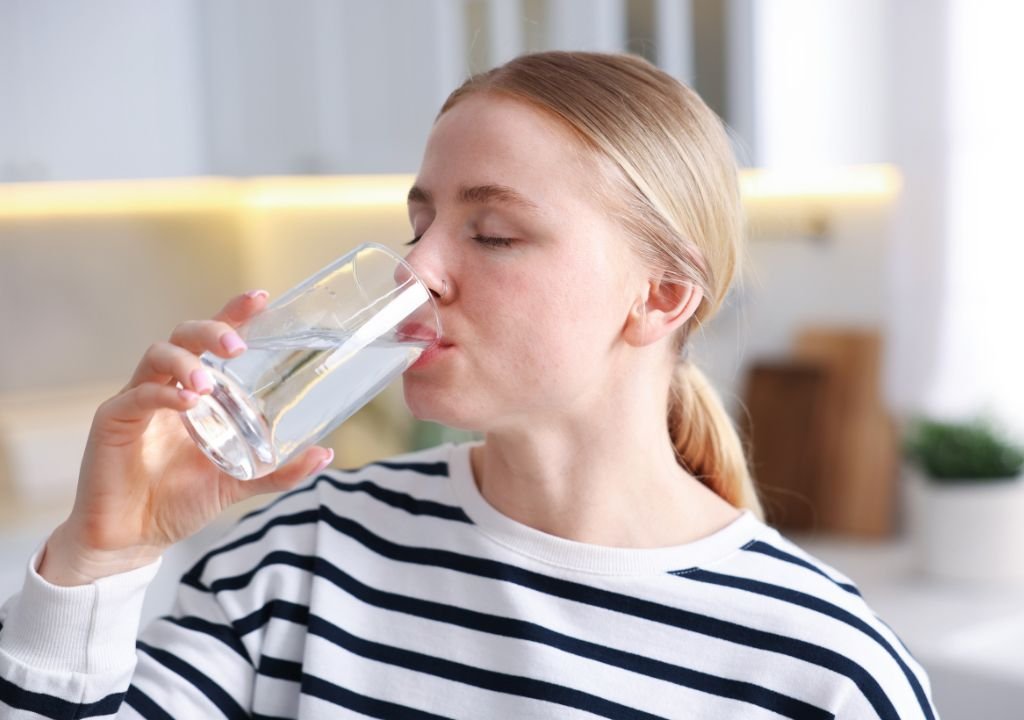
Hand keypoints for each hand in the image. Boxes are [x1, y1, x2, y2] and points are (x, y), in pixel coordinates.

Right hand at [39, 290, 333, 585]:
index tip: (262, 298)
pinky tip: (188, 403)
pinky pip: (136, 396)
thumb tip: (325, 453)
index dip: (233, 315)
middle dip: (212, 330)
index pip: (212, 341)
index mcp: (196, 391)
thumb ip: (278, 469)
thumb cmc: (181, 500)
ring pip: (157, 356)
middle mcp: (166, 386)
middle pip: (183, 335)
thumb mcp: (238, 482)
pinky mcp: (112, 421)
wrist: (134, 538)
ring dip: (187, 362)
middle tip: (237, 346)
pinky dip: (163, 395)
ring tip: (209, 383)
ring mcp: (137, 400)